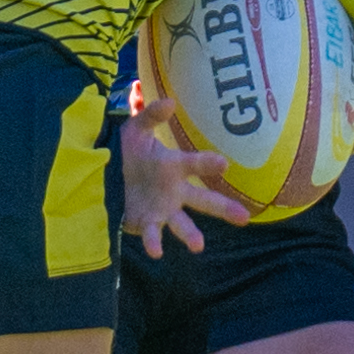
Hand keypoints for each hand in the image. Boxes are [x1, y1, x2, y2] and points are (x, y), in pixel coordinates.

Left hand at [119, 80, 248, 258]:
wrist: (109, 176)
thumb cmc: (132, 153)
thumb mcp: (137, 129)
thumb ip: (151, 115)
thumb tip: (170, 101)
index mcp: (175, 166)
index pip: (195, 164)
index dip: (208, 164)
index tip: (223, 165)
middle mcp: (176, 191)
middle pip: (203, 200)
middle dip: (223, 208)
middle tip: (244, 217)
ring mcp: (164, 209)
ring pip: (183, 224)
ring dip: (190, 235)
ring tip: (198, 246)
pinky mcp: (148, 222)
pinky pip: (152, 233)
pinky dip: (154, 241)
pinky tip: (156, 251)